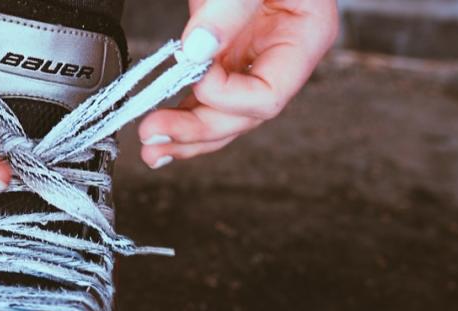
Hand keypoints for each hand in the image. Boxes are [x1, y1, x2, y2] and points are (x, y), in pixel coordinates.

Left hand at [138, 0, 338, 167]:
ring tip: (152, 148)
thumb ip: (230, 7)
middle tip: (154, 134)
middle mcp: (281, 55)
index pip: (267, 96)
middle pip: (242, 116)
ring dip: (186, 135)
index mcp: (305, 37)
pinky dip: (183, 112)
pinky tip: (162, 132)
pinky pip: (207, 95)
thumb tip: (198, 48)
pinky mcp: (225, 51)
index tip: (193, 72)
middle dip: (197, 129)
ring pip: (223, 115)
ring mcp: (253, 55)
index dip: (226, 95)